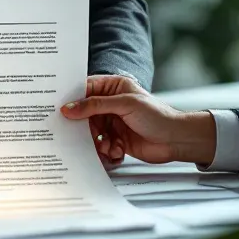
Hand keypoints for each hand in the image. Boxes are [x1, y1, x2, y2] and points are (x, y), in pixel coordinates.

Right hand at [61, 75, 216, 165]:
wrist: (178, 140)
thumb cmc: (157, 115)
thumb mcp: (124, 104)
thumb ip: (94, 106)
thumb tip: (69, 108)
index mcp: (113, 87)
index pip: (85, 89)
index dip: (72, 98)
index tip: (60, 108)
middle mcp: (111, 104)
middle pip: (86, 114)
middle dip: (86, 127)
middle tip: (86, 135)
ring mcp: (114, 122)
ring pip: (93, 132)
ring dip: (98, 142)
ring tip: (107, 146)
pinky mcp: (117, 140)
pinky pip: (102, 145)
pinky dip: (107, 151)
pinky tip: (117, 151)